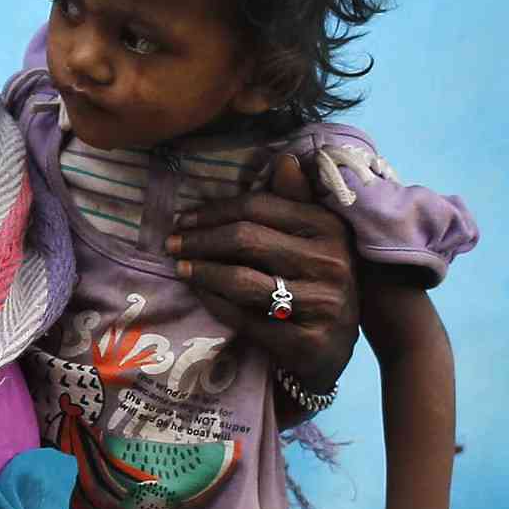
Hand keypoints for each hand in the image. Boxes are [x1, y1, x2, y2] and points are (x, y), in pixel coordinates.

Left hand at [167, 149, 358, 392]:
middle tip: (172, 243)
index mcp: (330, 228)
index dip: (215, 211)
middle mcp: (331, 263)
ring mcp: (321, 305)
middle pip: (247, 240)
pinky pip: (245, 318)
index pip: (260, 207)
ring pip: (242, 281)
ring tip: (181, 267)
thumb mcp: (316, 239)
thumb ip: (296, 201)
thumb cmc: (316, 283)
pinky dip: (214, 303)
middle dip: (200, 240)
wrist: (336, 349)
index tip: (184, 219)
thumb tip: (286, 159)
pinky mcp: (306, 342)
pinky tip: (200, 293)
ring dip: (202, 271)